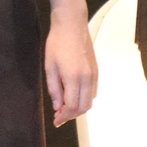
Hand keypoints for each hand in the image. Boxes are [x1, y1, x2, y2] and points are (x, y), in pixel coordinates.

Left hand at [44, 10, 97, 126]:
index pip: (72, 106)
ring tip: (65, 108)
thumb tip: (58, 107)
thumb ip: (54, 89)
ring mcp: (94, 75)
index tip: (55, 121)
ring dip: (78, 108)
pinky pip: (93, 92)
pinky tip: (73, 96)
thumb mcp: (49, 67)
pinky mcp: (96, 70)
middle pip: (83, 107)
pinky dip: (84, 99)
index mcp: (74, 78)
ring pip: (90, 101)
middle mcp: (87, 79)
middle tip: (59, 116)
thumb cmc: (56, 44)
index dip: (63, 117)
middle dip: (71, 115)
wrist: (72, 25)